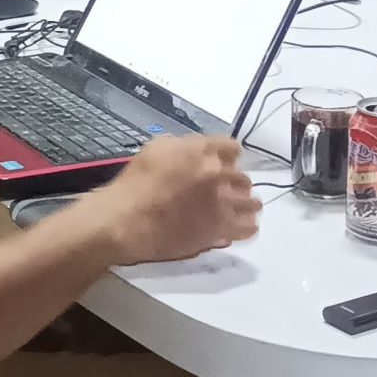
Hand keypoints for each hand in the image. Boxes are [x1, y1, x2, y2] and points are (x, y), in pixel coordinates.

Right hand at [87, 136, 258, 265]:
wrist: (125, 220)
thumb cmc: (135, 183)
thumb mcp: (156, 148)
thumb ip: (184, 146)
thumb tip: (197, 150)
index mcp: (203, 151)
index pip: (232, 148)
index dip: (227, 157)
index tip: (222, 165)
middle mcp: (218, 174)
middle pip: (243, 177)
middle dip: (234, 182)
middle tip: (223, 191)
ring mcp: (222, 203)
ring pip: (251, 202)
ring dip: (244, 204)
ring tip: (237, 209)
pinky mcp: (221, 230)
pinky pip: (248, 227)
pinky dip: (247, 225)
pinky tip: (241, 225)